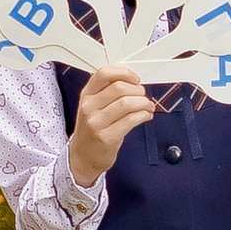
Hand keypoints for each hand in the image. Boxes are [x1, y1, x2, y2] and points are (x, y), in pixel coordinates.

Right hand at [66, 64, 155, 182]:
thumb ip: (107, 90)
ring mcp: (96, 123)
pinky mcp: (107, 137)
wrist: (83, 156)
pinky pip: (131, 120)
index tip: (135, 78)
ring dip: (143, 103)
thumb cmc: (92, 129)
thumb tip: (132, 80)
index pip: (104, 74)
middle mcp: (89, 107)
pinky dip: (143, 115)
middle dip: (138, 90)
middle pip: (119, 87)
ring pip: (126, 103)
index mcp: (87, 95)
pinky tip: (145, 116)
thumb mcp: (93, 105)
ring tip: (147, 106)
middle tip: (143, 95)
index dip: (124, 73)